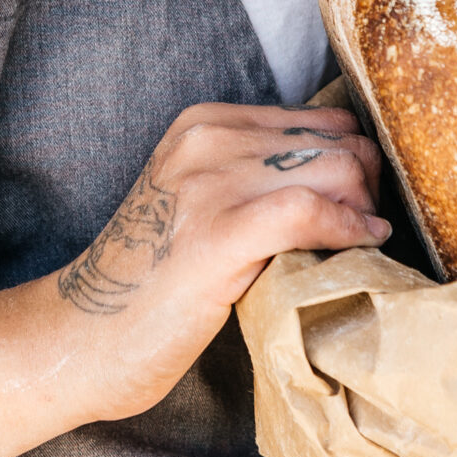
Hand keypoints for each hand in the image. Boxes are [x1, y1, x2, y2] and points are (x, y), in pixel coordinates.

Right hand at [55, 103, 387, 422]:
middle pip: (338, 143)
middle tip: (365, 233)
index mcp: (205, 121)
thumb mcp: (201, 199)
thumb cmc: (154, 280)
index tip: (362, 206)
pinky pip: (311, 211)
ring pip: (336, 170)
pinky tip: (361, 249)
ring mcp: (210, 183)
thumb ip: (260, 174)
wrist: (87, 336)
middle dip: (369, 189)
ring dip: (364, 213)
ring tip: (360, 247)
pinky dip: (349, 230)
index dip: (358, 162)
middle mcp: (208, 139)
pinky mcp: (217, 234)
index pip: (322, 120)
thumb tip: (353, 173)